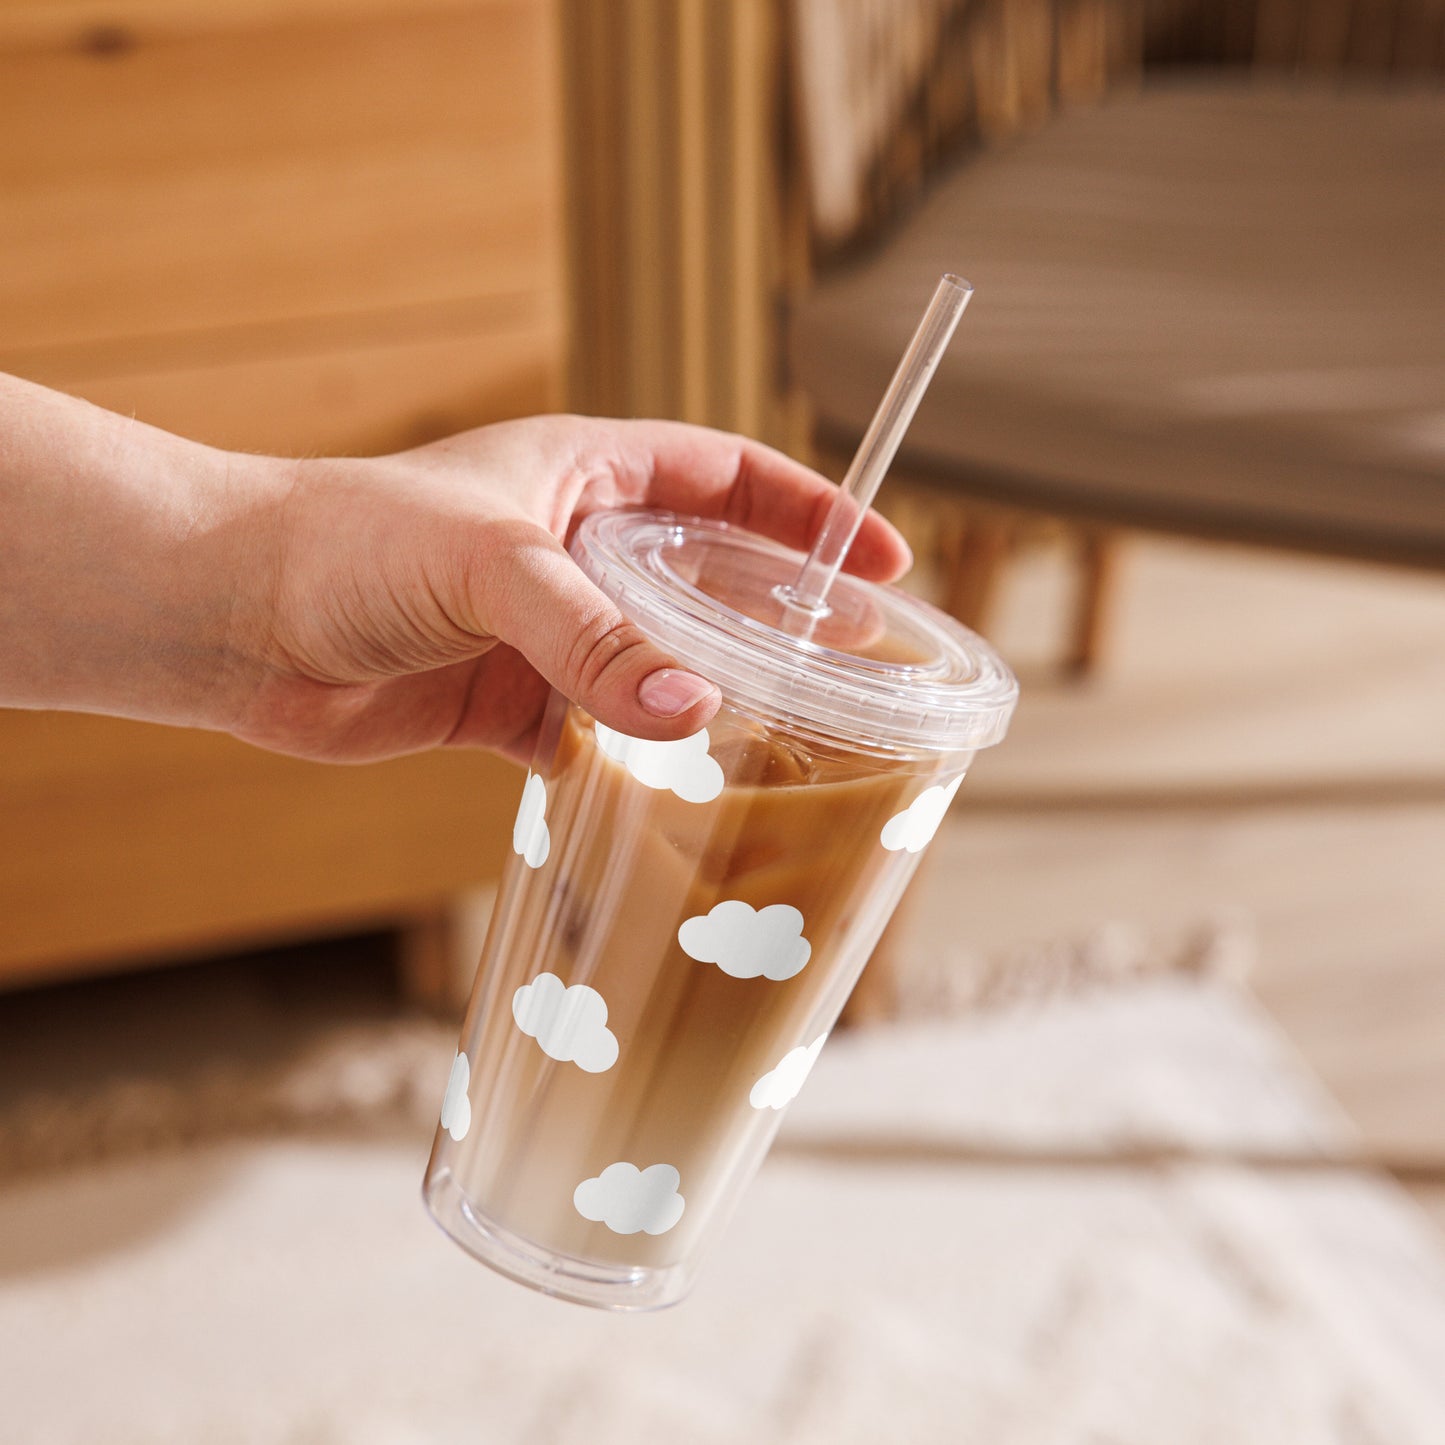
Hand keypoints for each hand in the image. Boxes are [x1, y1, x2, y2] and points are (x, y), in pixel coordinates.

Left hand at [229, 415, 909, 762]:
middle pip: (709, 579)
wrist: (228, 616)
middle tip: (858, 665)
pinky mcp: (507, 704)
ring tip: (793, 739)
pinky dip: (638, 765)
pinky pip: (599, 735)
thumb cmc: (347, 541)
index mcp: (585, 475)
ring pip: (660, 666)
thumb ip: (596, 637)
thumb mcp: (491, 566)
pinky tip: (680, 795)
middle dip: (781, 617)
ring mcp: (545, 631)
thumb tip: (701, 713)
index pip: (727, 477)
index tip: (881, 558)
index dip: (809, 511)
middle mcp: (576, 550)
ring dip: (714, 699)